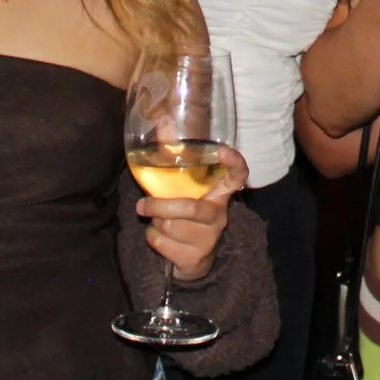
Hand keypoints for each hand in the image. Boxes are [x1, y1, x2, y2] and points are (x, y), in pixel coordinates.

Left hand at [138, 144, 246, 280]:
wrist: (191, 259)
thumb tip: (162, 120)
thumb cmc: (183, 213)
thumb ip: (173, 159)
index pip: (237, 175)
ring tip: (158, 221)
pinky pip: (163, 244)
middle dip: (159, 206)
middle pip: (190, 207)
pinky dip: (152, 239)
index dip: (233, 162)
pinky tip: (160, 237)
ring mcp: (210, 238)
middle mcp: (220, 214)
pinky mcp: (197, 257)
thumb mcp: (181, 188)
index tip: (222, 150)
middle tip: (142, 205)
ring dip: (155, 223)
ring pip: (172, 226)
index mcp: (219, 193)